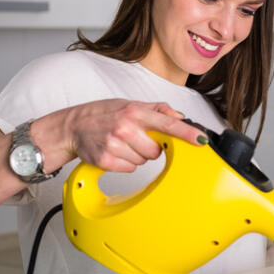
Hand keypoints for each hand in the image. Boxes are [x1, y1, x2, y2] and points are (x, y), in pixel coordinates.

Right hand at [58, 99, 207, 172]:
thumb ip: (156, 109)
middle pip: (157, 150)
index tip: (201, 139)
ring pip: (144, 161)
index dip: (187, 133)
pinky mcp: (106, 160)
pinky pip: (130, 169)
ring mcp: (115, 144)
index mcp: (135, 112)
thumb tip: (179, 116)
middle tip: (135, 138)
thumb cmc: (102, 114)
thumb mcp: (129, 104)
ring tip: (122, 143)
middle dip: (150, 147)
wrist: (72, 126)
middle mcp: (125, 127)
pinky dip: (125, 163)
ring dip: (136, 155)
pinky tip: (115, 152)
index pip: (168, 123)